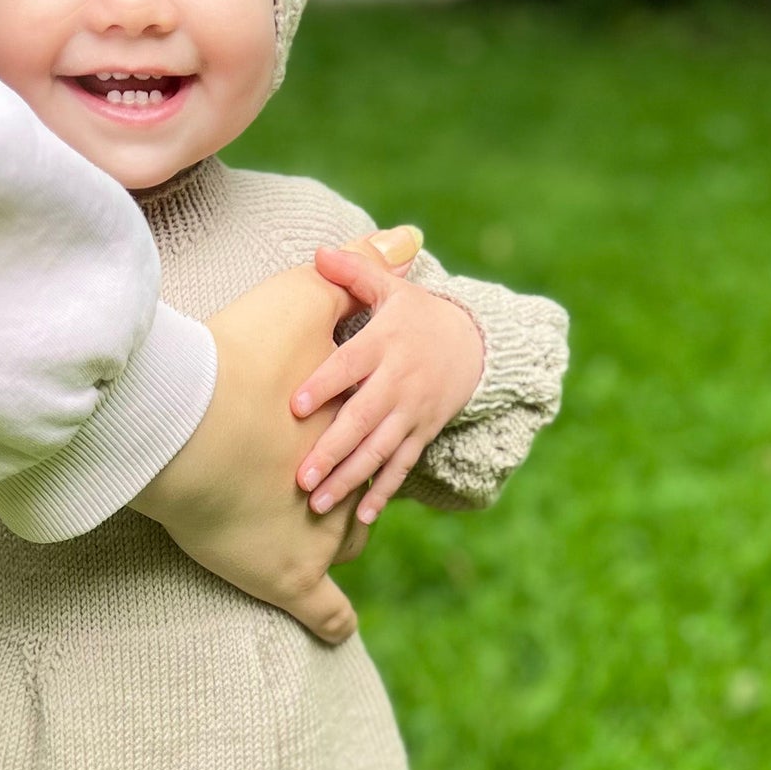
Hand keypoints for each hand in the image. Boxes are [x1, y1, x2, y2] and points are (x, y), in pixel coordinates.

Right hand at [132, 261, 370, 644]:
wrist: (184, 426)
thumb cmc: (237, 363)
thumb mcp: (300, 302)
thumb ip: (356, 269)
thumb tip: (411, 235)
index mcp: (343, 418)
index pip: (377, 428)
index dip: (379, 428)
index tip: (377, 426)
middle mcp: (338, 475)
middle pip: (362, 487)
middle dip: (359, 488)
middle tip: (343, 487)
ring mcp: (315, 532)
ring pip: (342, 546)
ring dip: (339, 544)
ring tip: (335, 541)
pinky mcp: (286, 577)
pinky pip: (323, 609)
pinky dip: (330, 617)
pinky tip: (337, 627)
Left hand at [292, 235, 483, 523]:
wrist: (475, 345)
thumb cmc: (416, 315)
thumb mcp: (391, 290)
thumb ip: (355, 271)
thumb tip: (318, 252)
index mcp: (385, 345)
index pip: (350, 366)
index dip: (325, 384)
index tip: (295, 405)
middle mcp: (399, 382)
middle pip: (363, 418)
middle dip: (332, 449)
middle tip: (301, 475)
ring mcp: (412, 412)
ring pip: (379, 450)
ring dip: (350, 478)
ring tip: (318, 502)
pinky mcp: (422, 433)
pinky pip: (402, 465)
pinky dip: (384, 491)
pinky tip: (362, 517)